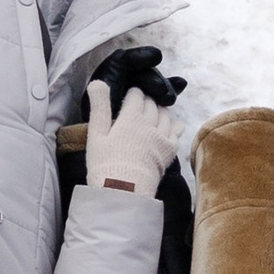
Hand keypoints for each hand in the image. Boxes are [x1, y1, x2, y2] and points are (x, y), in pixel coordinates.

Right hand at [84, 83, 178, 198]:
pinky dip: (173, 124)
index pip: (137, 95)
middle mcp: (150, 123)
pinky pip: (177, 130)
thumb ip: (99, 107)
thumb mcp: (96, 135)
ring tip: (152, 114)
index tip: (128, 96)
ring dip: (159, 110)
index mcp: (131, 117)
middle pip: (152, 103)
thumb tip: (98, 82)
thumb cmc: (105, 164)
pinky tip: (167, 127)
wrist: (124, 191)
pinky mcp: (170, 150)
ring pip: (166, 114)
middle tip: (138, 105)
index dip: (132, 93)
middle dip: (145, 101)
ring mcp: (163, 137)